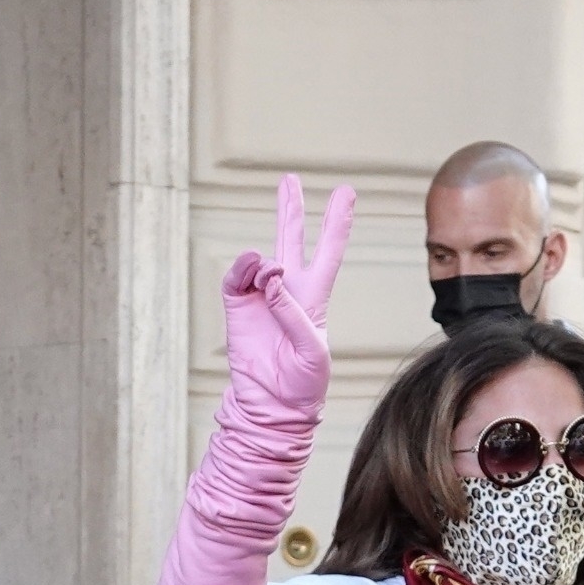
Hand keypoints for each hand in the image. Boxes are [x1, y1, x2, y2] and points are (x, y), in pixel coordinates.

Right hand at [220, 175, 355, 419]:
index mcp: (315, 299)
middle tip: (290, 179)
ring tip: (267, 270)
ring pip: (259, 258)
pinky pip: (236, 278)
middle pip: (291, 240)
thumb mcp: (312, 350)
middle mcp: (288, 291)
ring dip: (263, 257)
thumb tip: (271, 275)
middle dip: (290, 209)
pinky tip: (253, 271)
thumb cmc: (303, 384)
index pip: (329, 252)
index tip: (346, 193)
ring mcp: (261, 297)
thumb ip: (293, 312)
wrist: (271, 405)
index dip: (337, 223)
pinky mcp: (237, 307)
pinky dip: (243, 269)